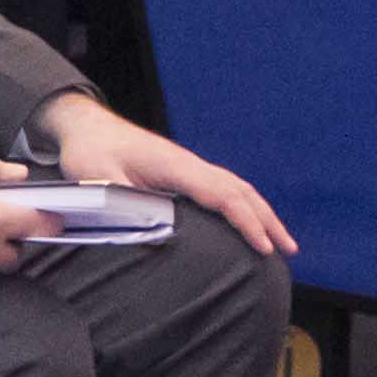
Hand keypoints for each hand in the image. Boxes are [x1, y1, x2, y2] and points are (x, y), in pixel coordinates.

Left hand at [38, 88, 291, 254]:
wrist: (87, 127)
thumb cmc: (90, 151)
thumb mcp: (95, 177)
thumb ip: (118, 202)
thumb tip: (145, 231)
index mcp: (175, 166)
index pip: (222, 195)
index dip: (246, 222)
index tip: (264, 247)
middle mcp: (189, 165)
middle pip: (240, 191)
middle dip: (267, 220)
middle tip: (289, 250)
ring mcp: (189, 167)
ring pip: (236, 189)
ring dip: (261, 213)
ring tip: (281, 243)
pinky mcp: (184, 173)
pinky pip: (223, 189)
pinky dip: (244, 206)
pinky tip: (250, 224)